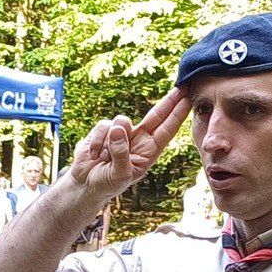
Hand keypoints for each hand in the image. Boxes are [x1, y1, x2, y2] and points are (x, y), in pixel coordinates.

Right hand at [67, 88, 189, 199]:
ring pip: (122, 121)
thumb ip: (121, 154)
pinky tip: (93, 154)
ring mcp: (121, 133)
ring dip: (111, 141)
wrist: (84, 184)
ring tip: (103, 158)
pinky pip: (103, 126)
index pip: (166, 131)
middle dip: (169, 102)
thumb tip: (118, 129)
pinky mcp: (104, 130)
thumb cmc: (106, 184)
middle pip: (156, 116)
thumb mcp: (119, 175)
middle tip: (183, 87)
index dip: (177, 116)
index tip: (188, 101)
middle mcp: (138, 140)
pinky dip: (97, 141)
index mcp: (148, 153)